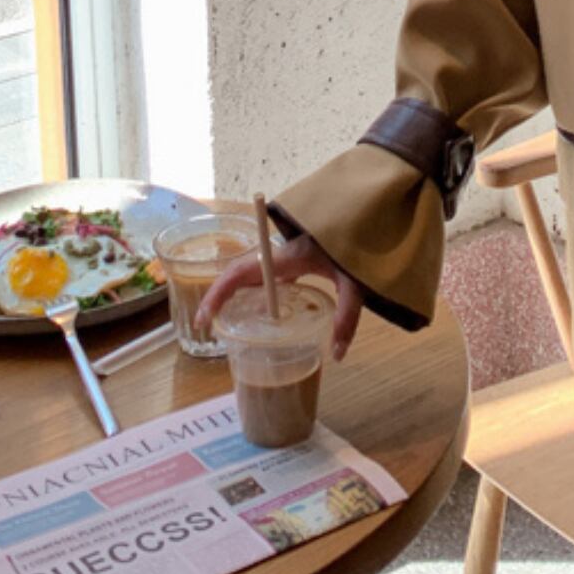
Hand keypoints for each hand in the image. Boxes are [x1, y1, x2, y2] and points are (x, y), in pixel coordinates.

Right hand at [194, 232, 363, 361]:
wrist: (369, 219)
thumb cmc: (359, 246)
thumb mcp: (355, 283)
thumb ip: (347, 316)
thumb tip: (337, 355)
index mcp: (287, 257)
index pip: (242, 271)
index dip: (219, 292)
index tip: (206, 317)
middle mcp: (280, 254)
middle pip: (239, 272)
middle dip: (218, 296)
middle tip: (205, 325)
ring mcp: (286, 256)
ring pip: (249, 272)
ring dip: (232, 292)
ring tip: (219, 319)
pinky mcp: (295, 260)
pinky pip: (265, 275)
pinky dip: (253, 290)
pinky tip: (256, 309)